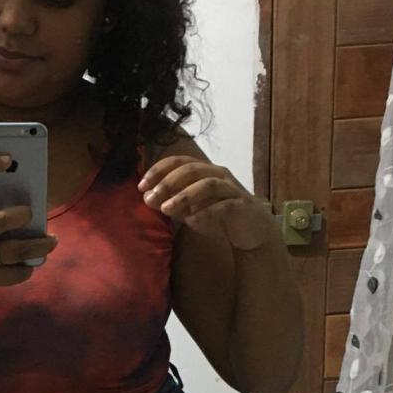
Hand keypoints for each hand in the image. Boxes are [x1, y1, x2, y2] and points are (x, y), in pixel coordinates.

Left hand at [138, 156, 276, 251]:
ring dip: (184, 195)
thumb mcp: (190, 209)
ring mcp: (232, 189)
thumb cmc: (217, 216)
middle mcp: (218, 174)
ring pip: (208, 184)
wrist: (251, 230)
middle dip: (168, 182)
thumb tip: (148, 197)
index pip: (179, 161)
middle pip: (192, 169)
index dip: (158, 170)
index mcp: (204, 170)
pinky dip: (206, 212)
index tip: (141, 186)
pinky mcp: (242, 206)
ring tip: (166, 209)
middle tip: (151, 197)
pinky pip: (224, 205)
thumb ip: (172, 202)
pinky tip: (192, 221)